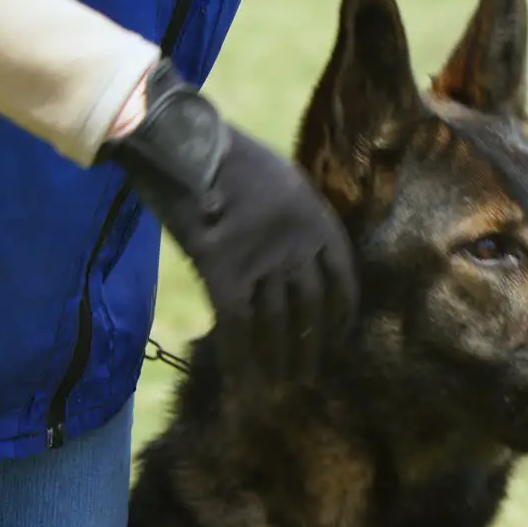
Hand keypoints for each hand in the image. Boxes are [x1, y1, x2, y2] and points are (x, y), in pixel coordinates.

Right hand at [98, 59, 357, 384]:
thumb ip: (297, 218)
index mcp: (316, 219)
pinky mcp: (221, 270)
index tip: (342, 335)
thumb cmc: (230, 157)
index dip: (344, 311)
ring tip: (283, 385)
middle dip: (312, 345)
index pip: (344, 277)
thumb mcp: (283, 180)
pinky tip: (243, 381)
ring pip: (277, 323)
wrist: (183, 141)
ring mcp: (260, 259)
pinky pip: (236, 324)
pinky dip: (240, 357)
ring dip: (280, 358)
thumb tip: (301, 254)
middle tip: (310, 374)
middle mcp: (296, 244)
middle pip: (312, 307)